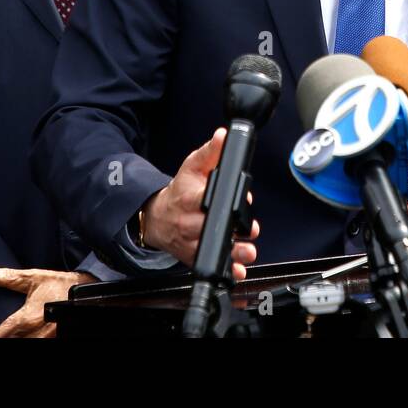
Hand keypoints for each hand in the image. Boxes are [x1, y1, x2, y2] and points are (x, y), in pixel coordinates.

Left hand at [0, 266, 93, 337]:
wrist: (90, 294)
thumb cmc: (63, 285)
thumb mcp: (36, 278)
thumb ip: (10, 277)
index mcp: (27, 318)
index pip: (1, 333)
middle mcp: (36, 333)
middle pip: (9, 342)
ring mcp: (46, 338)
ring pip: (21, 344)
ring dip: (11, 339)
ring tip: (5, 334)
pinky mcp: (54, 338)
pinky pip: (36, 343)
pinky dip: (25, 338)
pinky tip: (22, 334)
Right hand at [139, 127, 259, 273]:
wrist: (157, 216)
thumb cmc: (180, 191)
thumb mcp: (193, 167)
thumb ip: (211, 152)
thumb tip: (224, 136)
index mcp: (189, 198)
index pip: (205, 200)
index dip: (224, 203)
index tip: (242, 202)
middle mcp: (188, 222)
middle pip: (211, 229)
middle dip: (233, 231)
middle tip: (250, 229)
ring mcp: (190, 242)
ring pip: (212, 251)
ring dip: (233, 254)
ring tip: (247, 251)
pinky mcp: (192, 257)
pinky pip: (210, 266)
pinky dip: (226, 271)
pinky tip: (237, 270)